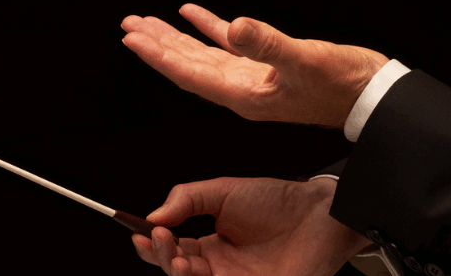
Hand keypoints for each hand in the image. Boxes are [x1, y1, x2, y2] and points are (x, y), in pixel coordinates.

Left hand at [121, 4, 389, 127]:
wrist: (368, 96)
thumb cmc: (342, 87)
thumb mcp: (306, 62)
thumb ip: (269, 45)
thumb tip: (233, 27)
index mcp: (243, 95)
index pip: (189, 74)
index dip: (159, 57)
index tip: (133, 40)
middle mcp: (238, 89)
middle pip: (185, 65)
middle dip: (156, 45)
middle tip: (129, 26)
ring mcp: (248, 77)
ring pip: (199, 55)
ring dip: (173, 38)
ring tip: (146, 23)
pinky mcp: (262, 65)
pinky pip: (225, 44)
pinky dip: (206, 27)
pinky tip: (191, 14)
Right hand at [132, 177, 373, 275]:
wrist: (319, 212)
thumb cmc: (275, 200)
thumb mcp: (222, 191)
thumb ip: (186, 199)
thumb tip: (153, 216)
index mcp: (210, 247)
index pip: (172, 252)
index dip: (153, 246)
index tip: (140, 234)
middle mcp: (220, 269)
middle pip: (177, 273)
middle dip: (161, 259)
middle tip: (160, 239)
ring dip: (179, 274)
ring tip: (182, 260)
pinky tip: (199, 271)